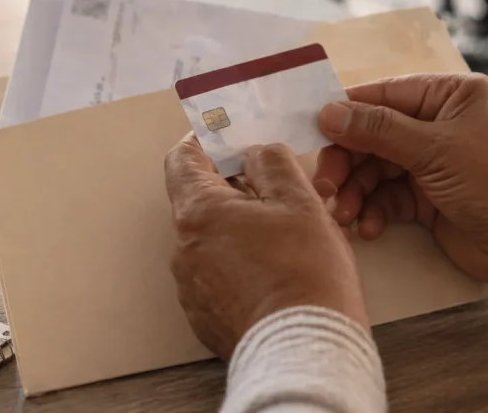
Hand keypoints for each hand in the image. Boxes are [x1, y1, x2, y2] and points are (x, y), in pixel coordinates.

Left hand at [164, 136, 367, 358]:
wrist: (306, 350)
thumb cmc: (305, 275)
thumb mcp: (300, 201)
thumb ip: (272, 163)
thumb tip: (256, 153)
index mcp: (198, 213)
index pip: (182, 159)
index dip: (205, 141)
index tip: (227, 136)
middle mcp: (183, 249)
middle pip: (199, 200)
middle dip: (234, 188)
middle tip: (276, 188)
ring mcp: (191, 287)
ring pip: (210, 239)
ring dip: (239, 228)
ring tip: (284, 235)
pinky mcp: (204, 316)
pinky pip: (216, 274)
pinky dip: (239, 263)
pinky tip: (275, 270)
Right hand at [315, 73, 487, 320]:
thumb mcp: (434, 150)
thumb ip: (377, 130)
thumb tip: (326, 112)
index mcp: (450, 96)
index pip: (385, 95)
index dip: (346, 113)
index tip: (312, 132)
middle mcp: (440, 124)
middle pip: (375, 135)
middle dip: (348, 161)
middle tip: (325, 186)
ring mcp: (435, 163)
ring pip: (378, 169)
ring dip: (356, 191)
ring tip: (343, 213)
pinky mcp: (430, 199)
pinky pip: (389, 197)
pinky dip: (375, 210)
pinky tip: (369, 227)